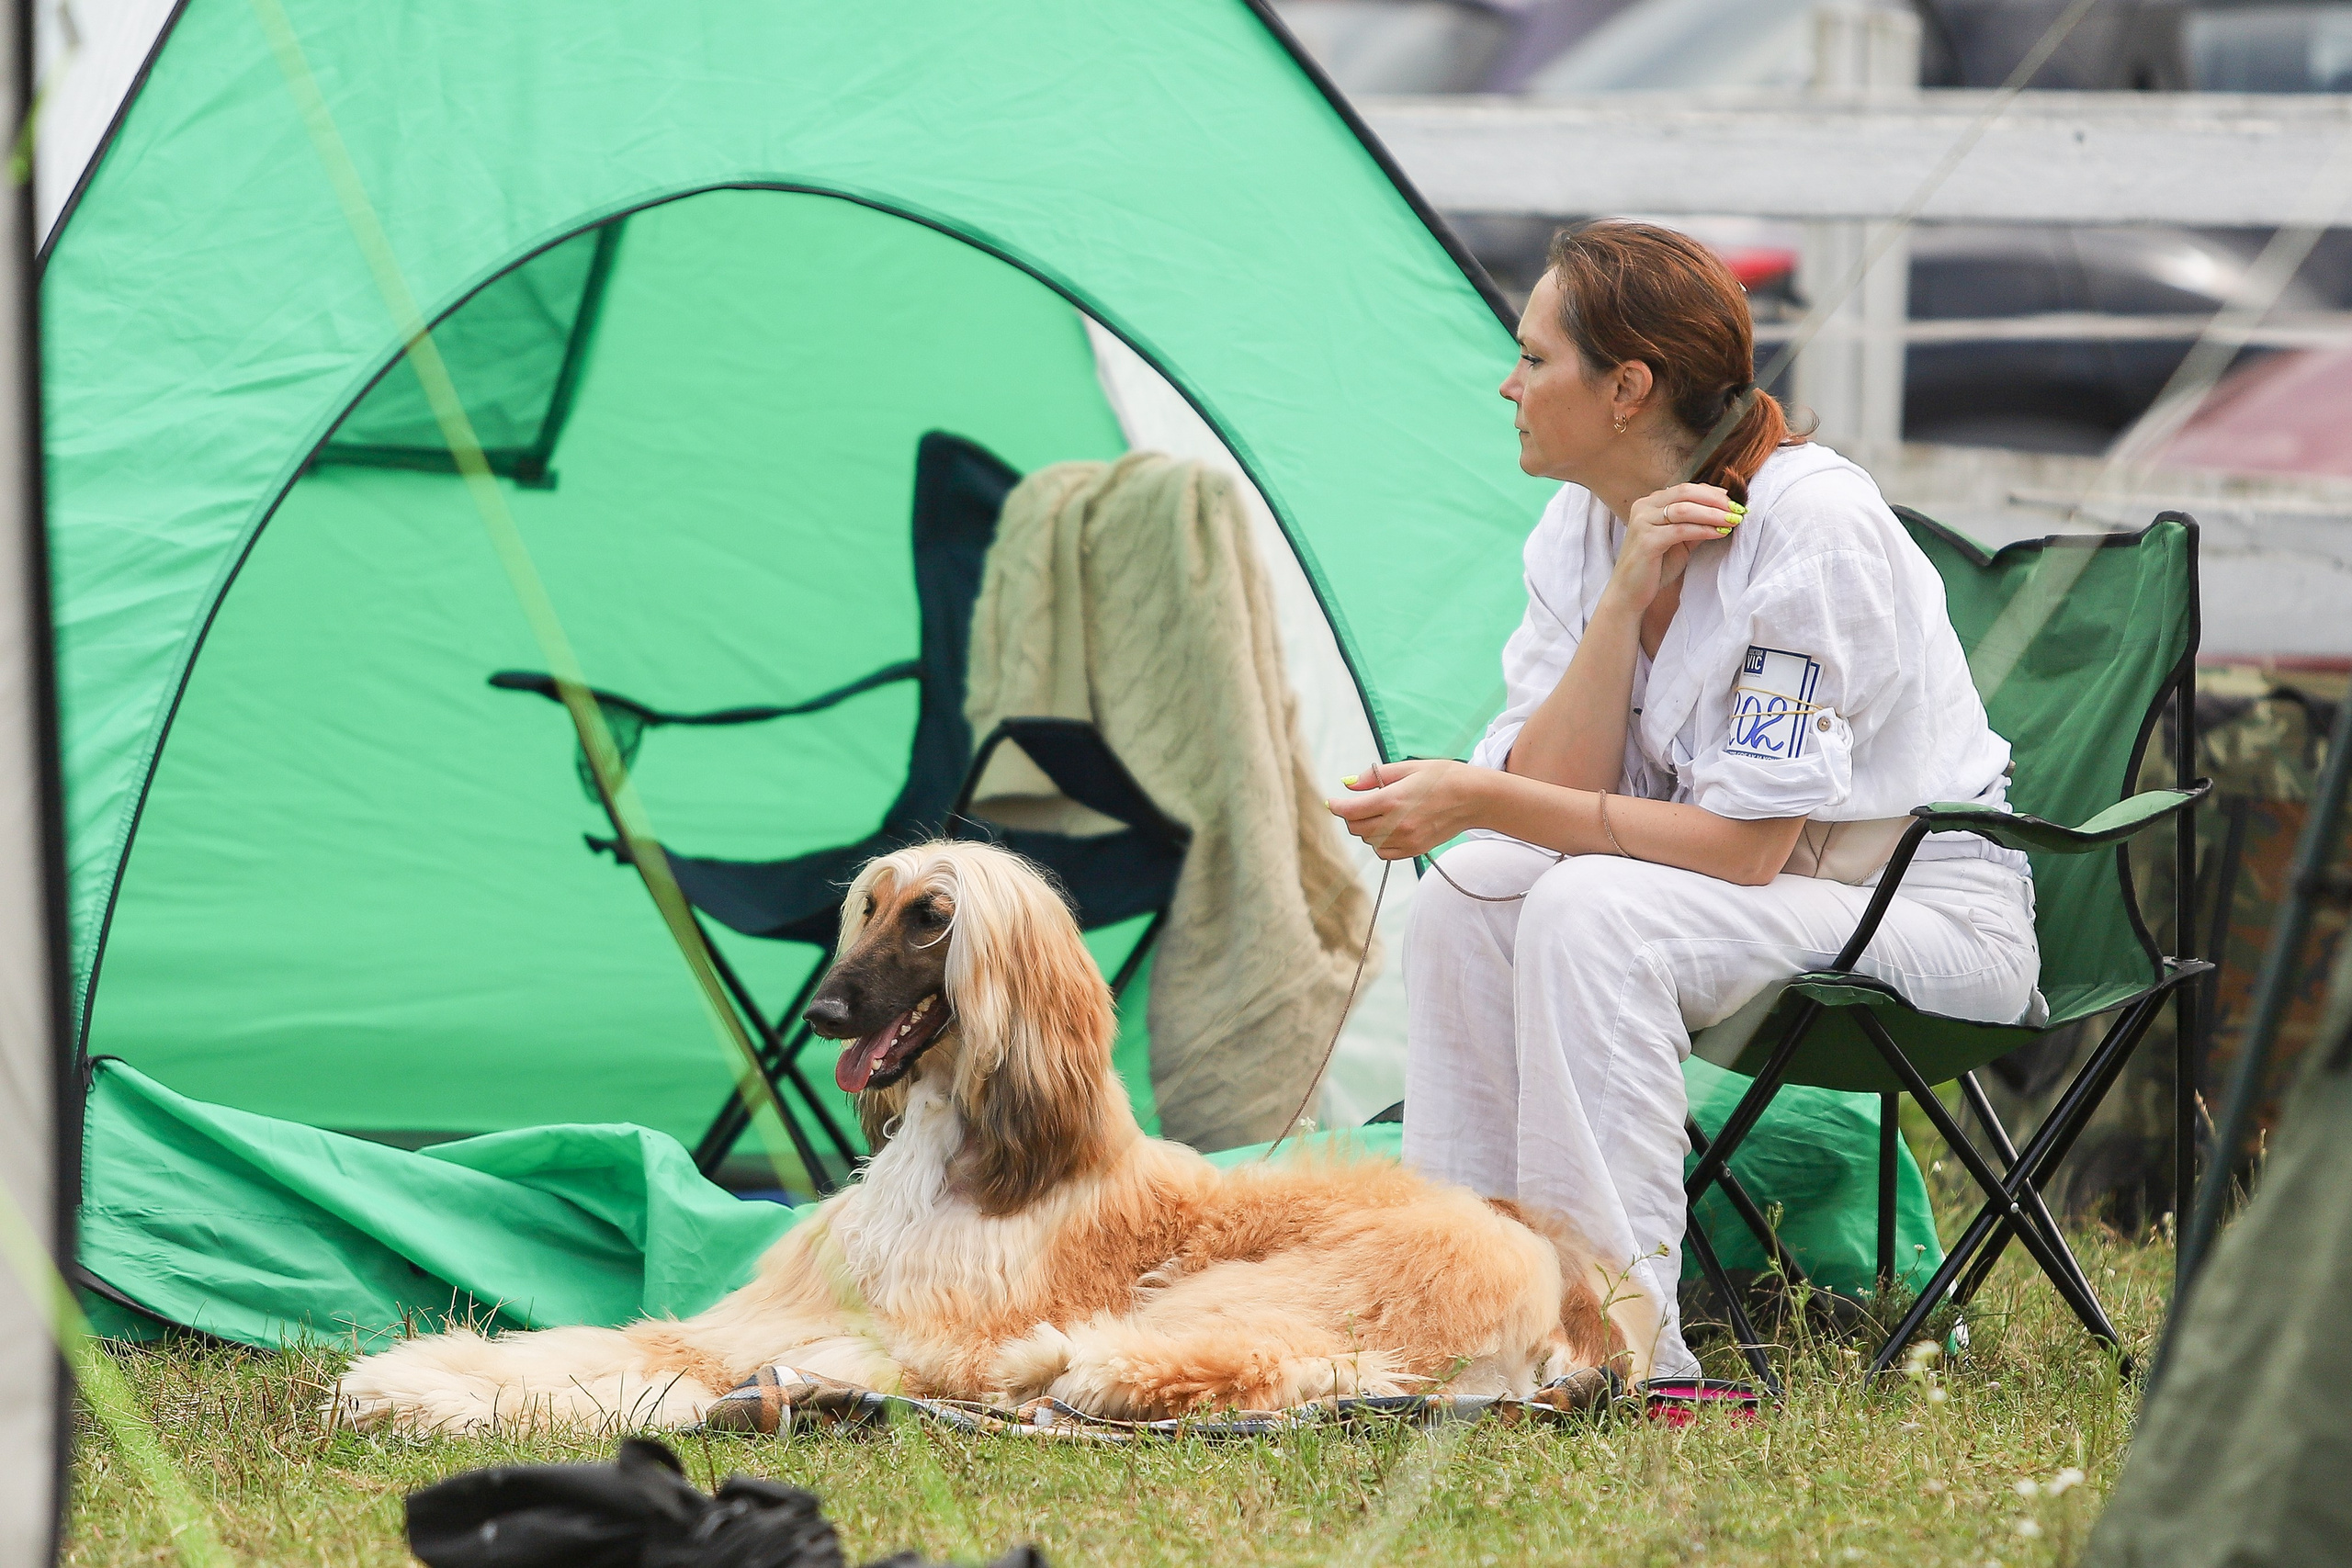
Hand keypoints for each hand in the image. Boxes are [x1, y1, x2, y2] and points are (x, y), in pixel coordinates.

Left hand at [1326, 759, 1482, 859]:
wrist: (1475, 798)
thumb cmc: (1443, 777)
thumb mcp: (1408, 767)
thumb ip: (1374, 776)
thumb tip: (1348, 784)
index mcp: (1393, 799)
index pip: (1351, 810)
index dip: (1337, 806)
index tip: (1332, 802)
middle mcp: (1397, 823)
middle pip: (1357, 828)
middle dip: (1351, 816)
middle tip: (1359, 805)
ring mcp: (1407, 839)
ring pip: (1369, 841)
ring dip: (1366, 829)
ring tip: (1380, 814)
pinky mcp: (1415, 850)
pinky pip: (1385, 853)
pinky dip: (1380, 843)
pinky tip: (1389, 829)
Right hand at [1605, 482, 1742, 612]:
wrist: (1629, 593)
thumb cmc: (1654, 567)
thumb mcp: (1679, 541)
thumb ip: (1696, 524)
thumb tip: (1724, 513)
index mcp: (1650, 504)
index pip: (1686, 489)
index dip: (1712, 493)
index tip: (1735, 501)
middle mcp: (1643, 507)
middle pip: (1686, 493)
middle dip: (1716, 500)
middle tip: (1738, 509)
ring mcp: (1642, 523)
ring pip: (1684, 509)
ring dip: (1713, 513)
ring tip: (1733, 520)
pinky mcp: (1646, 540)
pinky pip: (1681, 530)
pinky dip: (1703, 530)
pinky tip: (1719, 533)